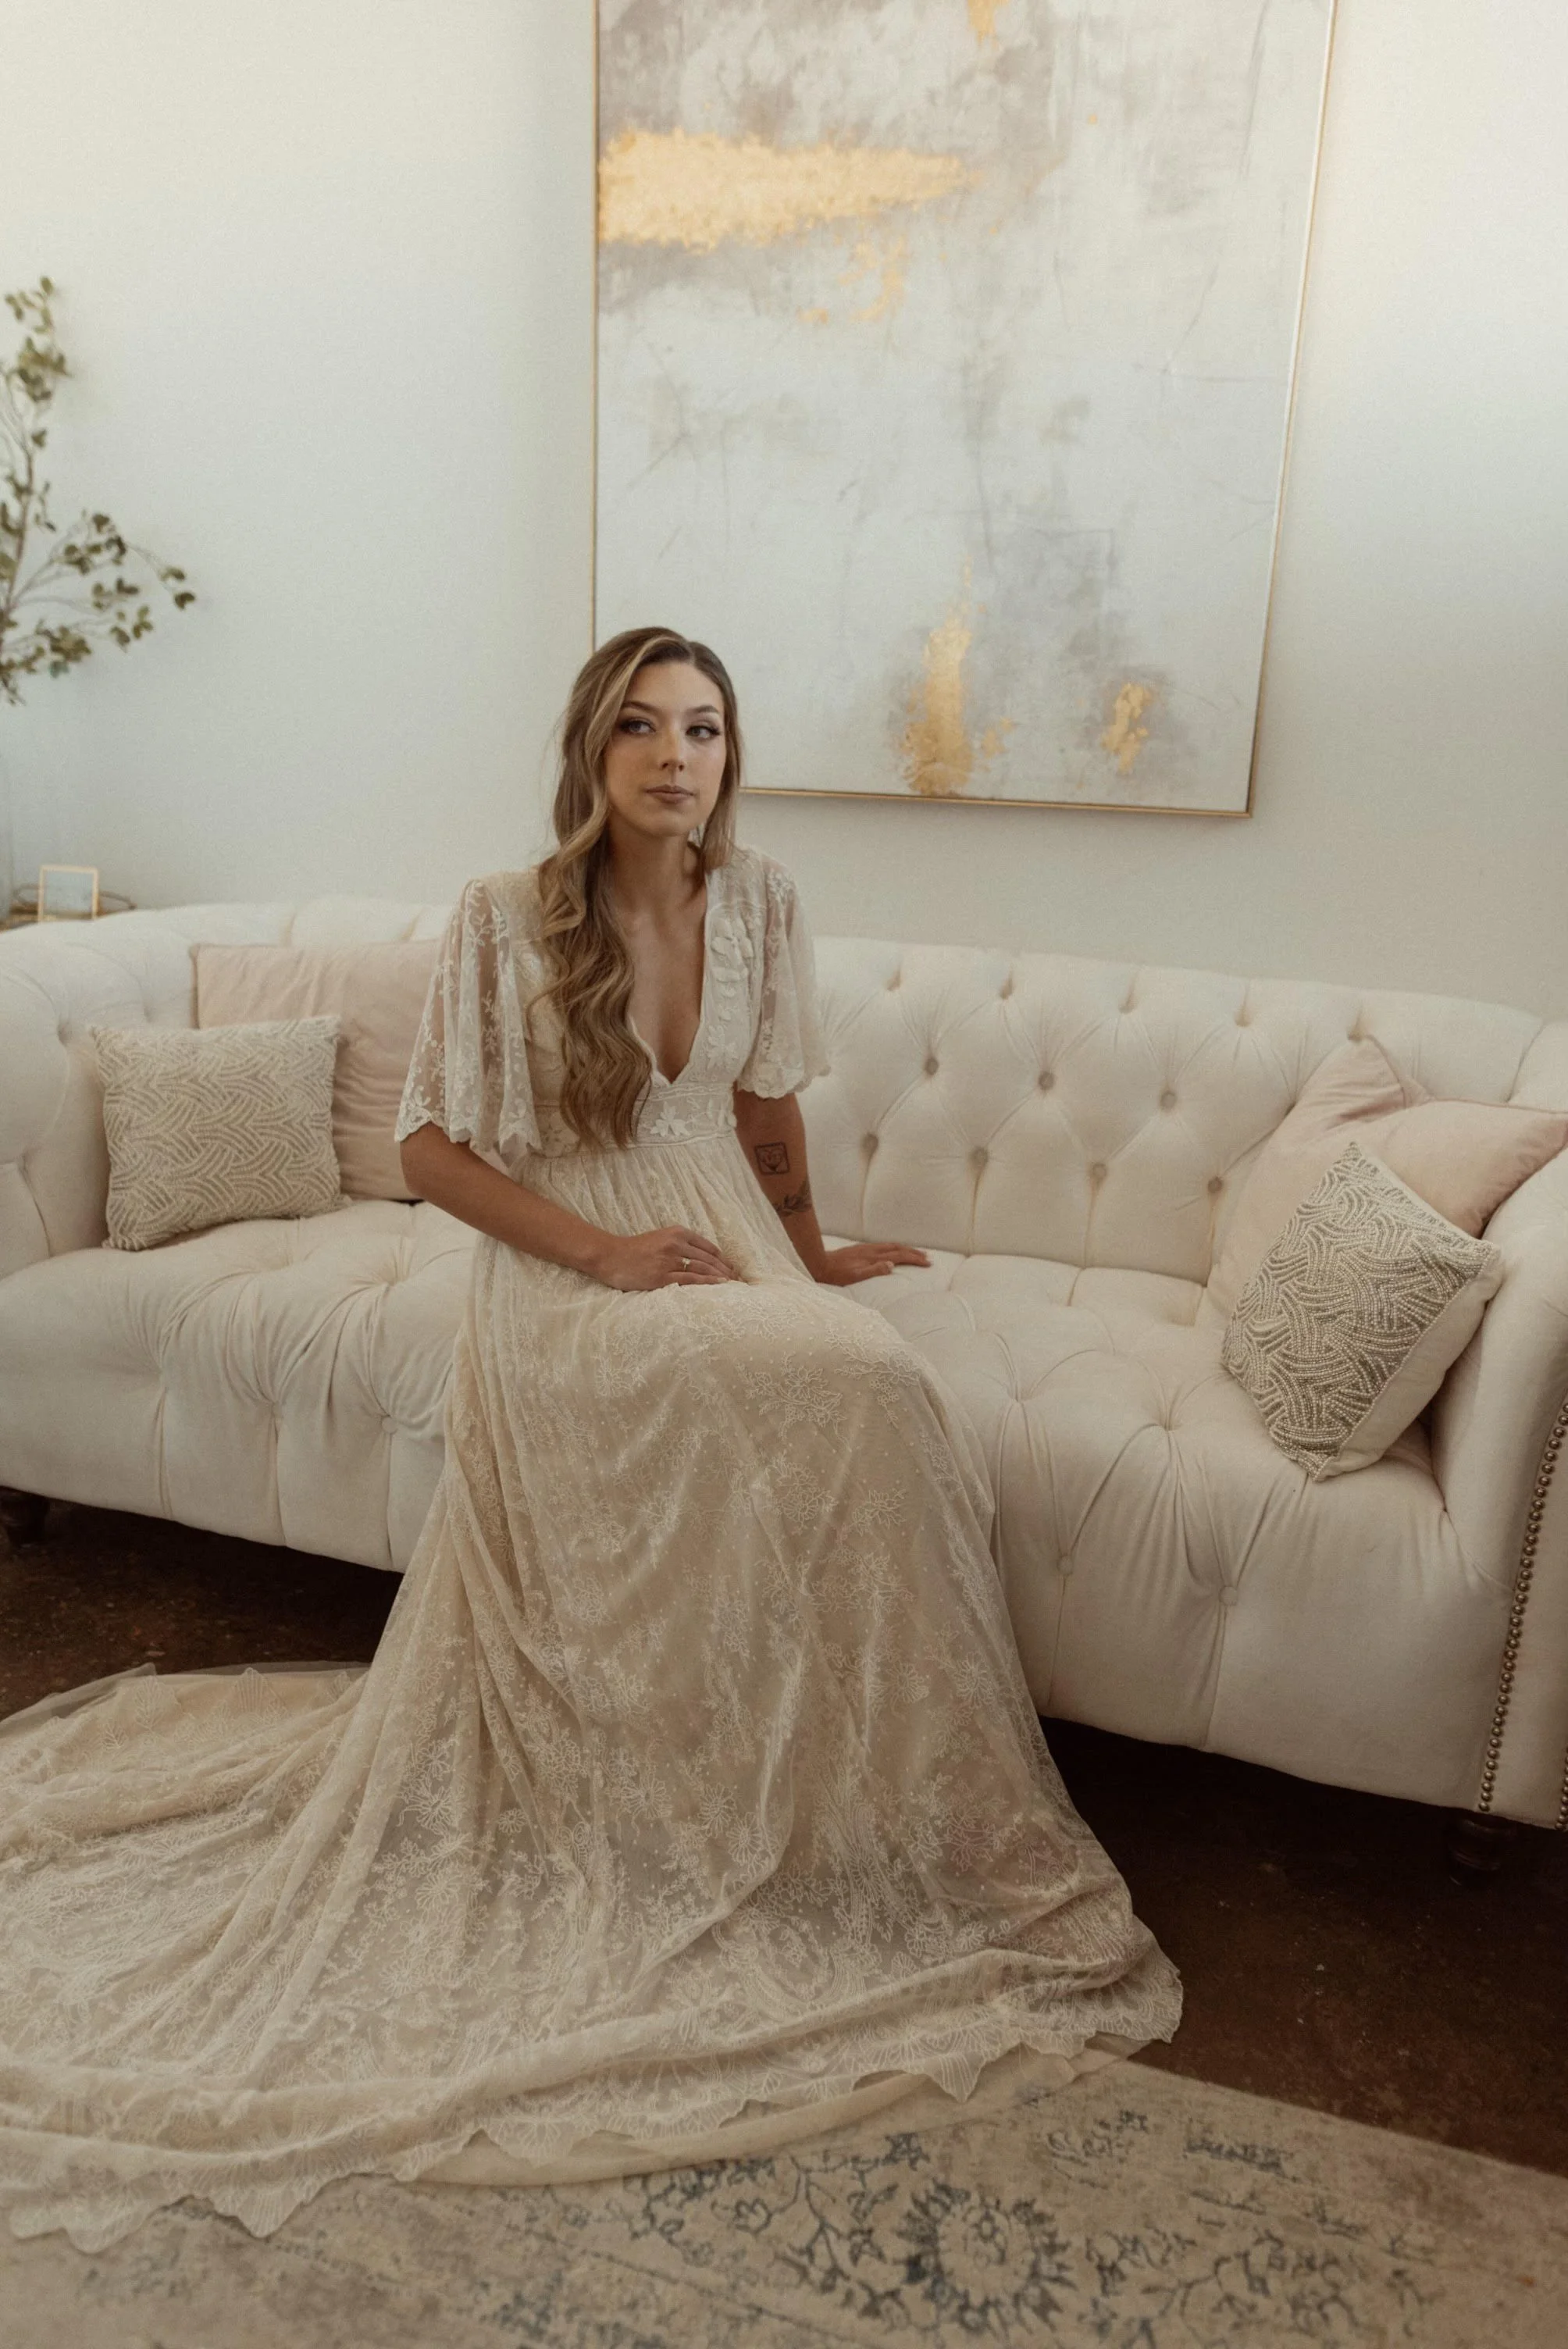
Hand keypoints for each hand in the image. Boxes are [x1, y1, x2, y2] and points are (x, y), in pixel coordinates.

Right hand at [593, 1226, 739, 1290]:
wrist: (611, 1256)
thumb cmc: (635, 1250)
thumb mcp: (661, 1238)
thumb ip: (680, 1244)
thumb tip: (702, 1259)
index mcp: (677, 1232)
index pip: (709, 1247)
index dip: (723, 1260)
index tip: (732, 1269)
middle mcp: (676, 1244)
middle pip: (709, 1258)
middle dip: (726, 1270)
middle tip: (737, 1281)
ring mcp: (668, 1260)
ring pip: (703, 1268)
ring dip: (720, 1277)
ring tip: (731, 1286)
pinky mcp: (661, 1276)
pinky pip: (690, 1280)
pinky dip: (707, 1283)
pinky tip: (717, 1286)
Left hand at [818, 1240, 930, 1284]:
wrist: (818, 1264)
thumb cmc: (836, 1275)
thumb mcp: (855, 1277)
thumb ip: (874, 1271)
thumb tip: (892, 1266)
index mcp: (873, 1257)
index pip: (899, 1256)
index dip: (914, 1259)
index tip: (927, 1263)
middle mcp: (871, 1250)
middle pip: (898, 1248)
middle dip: (914, 1252)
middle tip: (927, 1257)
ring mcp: (866, 1248)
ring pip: (891, 1246)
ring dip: (905, 1249)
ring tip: (915, 1252)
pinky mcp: (860, 1249)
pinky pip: (883, 1246)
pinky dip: (894, 1249)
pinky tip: (892, 1252)